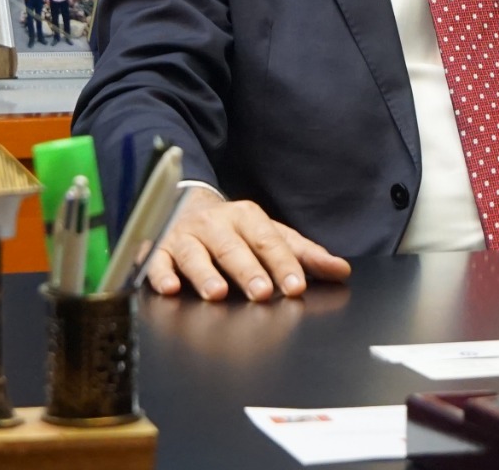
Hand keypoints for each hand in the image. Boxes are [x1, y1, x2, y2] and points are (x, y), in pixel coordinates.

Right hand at [143, 184, 350, 301]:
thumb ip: (303, 255)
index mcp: (247, 218)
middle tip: (262, 292)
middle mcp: (216, 224)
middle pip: (233, 247)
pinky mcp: (158, 249)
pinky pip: (157, 260)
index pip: (268, 241)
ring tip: (217, 293)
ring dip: (206, 273)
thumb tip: (341, 270)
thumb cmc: (235, 231)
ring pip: (196, 254)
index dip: (283, 264)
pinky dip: (161, 273)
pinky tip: (170, 288)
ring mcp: (186, 236)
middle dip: (248, 270)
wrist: (185, 206)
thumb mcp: (270, 236)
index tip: (296, 287)